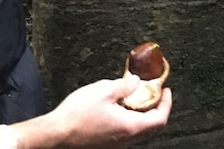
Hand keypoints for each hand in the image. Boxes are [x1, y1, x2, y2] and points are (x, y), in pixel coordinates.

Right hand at [11, 75, 171, 148]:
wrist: (56, 134)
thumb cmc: (77, 115)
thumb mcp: (104, 90)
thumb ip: (124, 85)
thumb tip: (135, 81)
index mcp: (130, 126)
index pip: (160, 118)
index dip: (166, 103)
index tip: (166, 91)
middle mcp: (126, 139)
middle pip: (151, 126)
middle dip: (155, 108)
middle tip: (153, 93)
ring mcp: (116, 144)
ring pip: (137, 130)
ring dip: (141, 114)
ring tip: (134, 97)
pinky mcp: (106, 144)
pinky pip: (125, 132)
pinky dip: (128, 119)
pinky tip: (117, 108)